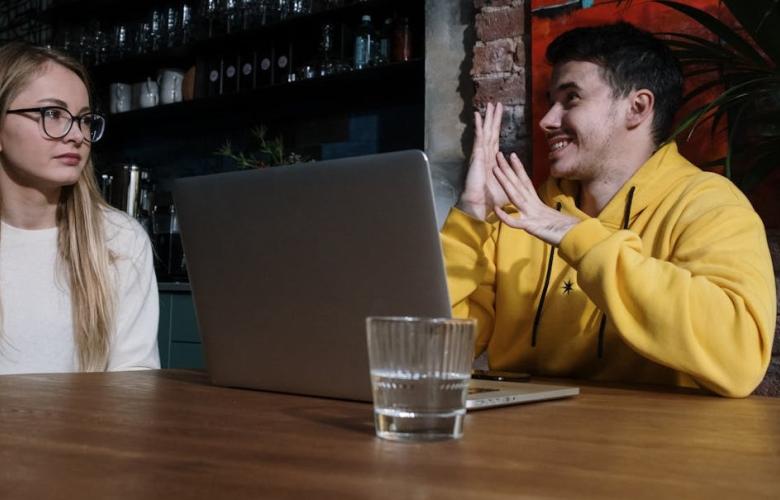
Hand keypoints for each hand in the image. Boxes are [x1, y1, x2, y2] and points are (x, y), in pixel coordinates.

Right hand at [456, 102, 509, 220]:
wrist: (479, 204)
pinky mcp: (477, 155)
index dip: (498, 128)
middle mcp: (486, 155)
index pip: (496, 140)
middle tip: (496, 104)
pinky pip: (479, 137)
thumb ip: (513, 180)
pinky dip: (478, 126)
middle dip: (494, 118)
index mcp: (492, 161)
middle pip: (491, 132)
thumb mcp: (508, 186)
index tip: (500, 117)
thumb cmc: (491, 198)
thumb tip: (522, 180)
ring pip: (485, 132)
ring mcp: (480, 154)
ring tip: (489, 105)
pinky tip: (477, 115)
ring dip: (487, 118)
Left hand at [492, 152, 579, 245]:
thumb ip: (542, 214)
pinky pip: (516, 222)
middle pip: (518, 184)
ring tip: (495, 169)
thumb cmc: (567, 229)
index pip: (526, 182)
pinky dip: (506, 216)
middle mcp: (533, 205)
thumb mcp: (550, 219)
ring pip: (514, 196)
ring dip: (505, 182)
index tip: (512, 155)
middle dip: (507, 169)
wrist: (578, 238)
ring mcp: (532, 215)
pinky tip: (496, 209)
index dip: (518, 169)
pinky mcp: (532, 227)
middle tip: (498, 154)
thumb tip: (539, 212)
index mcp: (537, 203)